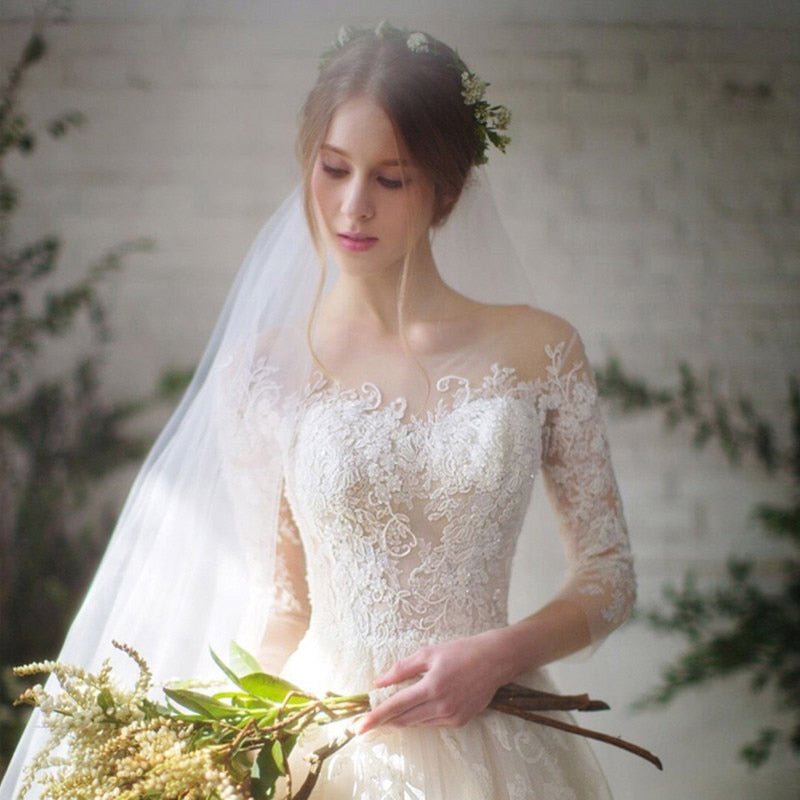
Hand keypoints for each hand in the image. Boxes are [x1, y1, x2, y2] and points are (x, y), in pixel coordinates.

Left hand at [356, 628, 512, 732]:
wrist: (495, 660)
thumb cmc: (460, 652)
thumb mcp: (429, 653)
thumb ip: (402, 668)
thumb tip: (379, 681)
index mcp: (431, 687)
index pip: (396, 706)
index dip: (376, 717)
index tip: (359, 726)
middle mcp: (441, 706)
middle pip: (404, 720)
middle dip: (386, 720)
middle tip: (370, 719)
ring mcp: (452, 716)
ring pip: (418, 723)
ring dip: (404, 718)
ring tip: (395, 708)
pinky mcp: (460, 721)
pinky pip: (433, 723)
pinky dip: (422, 717)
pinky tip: (422, 705)